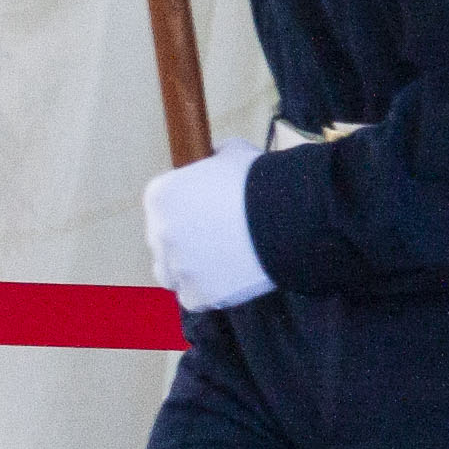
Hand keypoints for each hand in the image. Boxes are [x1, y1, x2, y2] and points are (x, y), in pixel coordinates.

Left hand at [142, 139, 272, 311]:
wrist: (288, 216)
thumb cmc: (260, 179)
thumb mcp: (232, 152)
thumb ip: (212, 160)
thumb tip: (213, 162)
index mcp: (161, 195)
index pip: (161, 204)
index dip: (185, 205)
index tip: (206, 208)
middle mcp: (160, 232)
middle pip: (163, 239)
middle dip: (185, 236)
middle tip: (217, 233)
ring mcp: (177, 267)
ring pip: (171, 272)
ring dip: (188, 266)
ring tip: (219, 259)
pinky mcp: (196, 295)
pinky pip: (193, 295)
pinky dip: (208, 289)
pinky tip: (229, 276)